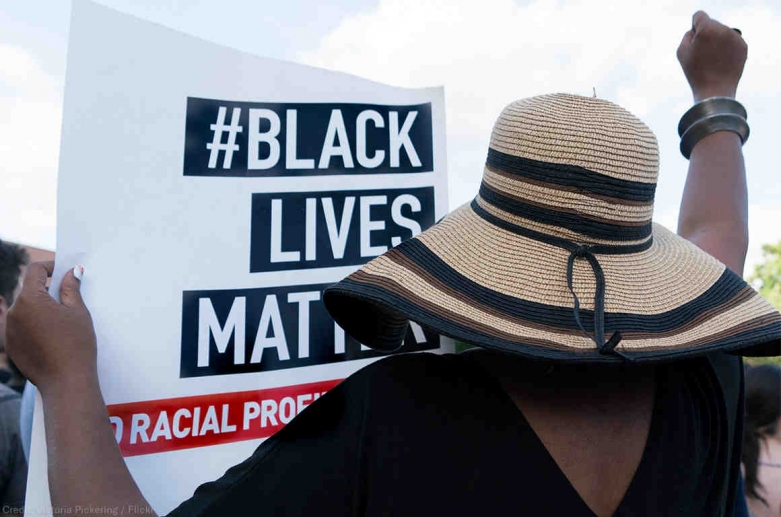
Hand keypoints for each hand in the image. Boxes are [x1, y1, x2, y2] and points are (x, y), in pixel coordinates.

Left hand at [6, 262, 96, 394]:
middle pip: (29, 291)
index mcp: (30, 299)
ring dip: (40, 309)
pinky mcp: (10, 345)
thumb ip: (71, 288)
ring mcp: (9, 330)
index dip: (50, 267)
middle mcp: (14, 312)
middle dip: (47, 291)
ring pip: (25, 310)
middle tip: (68, 299)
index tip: (63, 272)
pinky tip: (52, 337)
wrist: (65, 381)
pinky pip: (21, 327)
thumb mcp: (78, 312)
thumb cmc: (75, 344)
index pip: (35, 271)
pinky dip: (34, 325)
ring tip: (61, 322)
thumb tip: (71, 272)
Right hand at [677, 11, 746, 101]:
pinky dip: (726, 48)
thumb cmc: (695, 73)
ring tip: (713, 60)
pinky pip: (732, 41)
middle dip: (706, 34)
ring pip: (723, 32)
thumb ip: (688, 35)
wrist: (715, 91)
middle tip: (702, 55)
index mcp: (707, 29)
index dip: (694, 27)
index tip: (694, 40)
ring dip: (717, 41)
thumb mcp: (681, 52)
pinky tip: (721, 61)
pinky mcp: (743, 46)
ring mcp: (736, 37)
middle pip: (712, 24)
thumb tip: (696, 30)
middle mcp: (724, 29)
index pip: (699, 16)